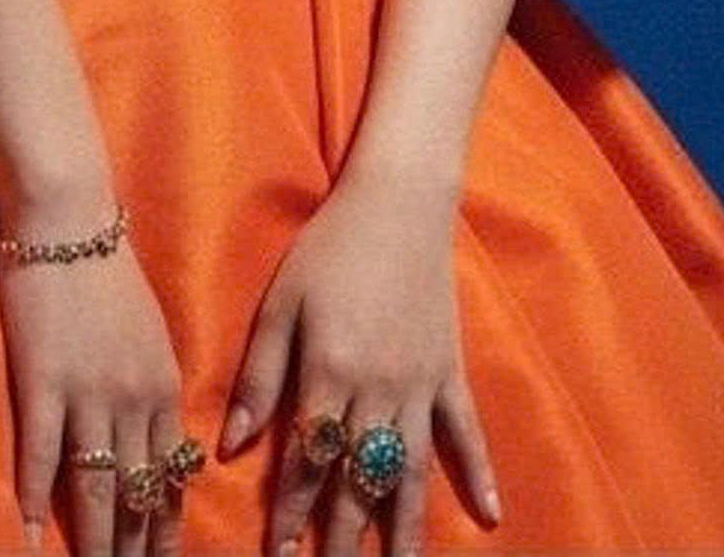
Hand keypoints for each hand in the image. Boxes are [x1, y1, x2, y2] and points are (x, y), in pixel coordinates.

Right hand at [0, 193, 195, 556]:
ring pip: (96, 489)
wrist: (68, 219)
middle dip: (134, 550)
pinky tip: (29, 536)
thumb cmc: (106, 271)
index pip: (170, 476)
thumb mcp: (149, 334)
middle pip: (137, 495)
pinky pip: (43, 458)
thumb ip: (152, 389)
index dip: (164, 527)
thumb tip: (158, 442)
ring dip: (95, 543)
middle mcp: (134, 398)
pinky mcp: (42, 383)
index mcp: (163, 386)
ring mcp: (88, 393)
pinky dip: (35, 503)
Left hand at [218, 162, 501, 556]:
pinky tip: (490, 517)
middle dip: (341, 537)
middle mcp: (378, 389)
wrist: (398, 201)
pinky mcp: (450, 371)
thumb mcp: (281, 303)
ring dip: (404, 529)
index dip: (292, 512)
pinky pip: (467, 432)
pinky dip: (480, 473)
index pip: (308, 461)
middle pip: (358, 480)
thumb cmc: (330, 246)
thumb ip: (260, 375)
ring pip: (410, 472)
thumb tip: (233, 445)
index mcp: (329, 372)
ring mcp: (420, 384)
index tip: (278, 553)